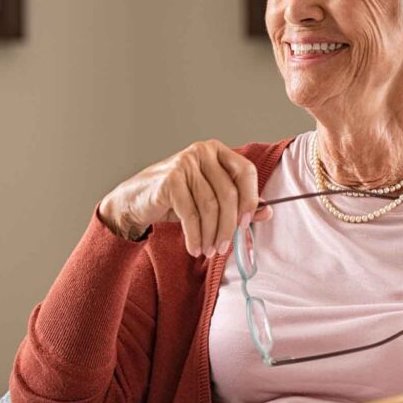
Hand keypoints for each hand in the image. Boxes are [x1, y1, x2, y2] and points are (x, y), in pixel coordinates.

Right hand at [98, 139, 272, 256]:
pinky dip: (195, 235)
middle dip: (229, 226)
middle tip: (225, 247)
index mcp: (217, 152)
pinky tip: (195, 248)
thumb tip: (267, 211)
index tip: (247, 224)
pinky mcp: (170, 180)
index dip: (251, 199)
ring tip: (209, 251)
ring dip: (212, 234)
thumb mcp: (209, 199)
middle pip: (228, 193)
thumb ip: (239, 203)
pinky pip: (191, 214)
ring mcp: (185, 163)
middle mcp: (202, 152)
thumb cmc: (176, 199)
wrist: (135, 201)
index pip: (246, 171)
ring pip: (210, 206)